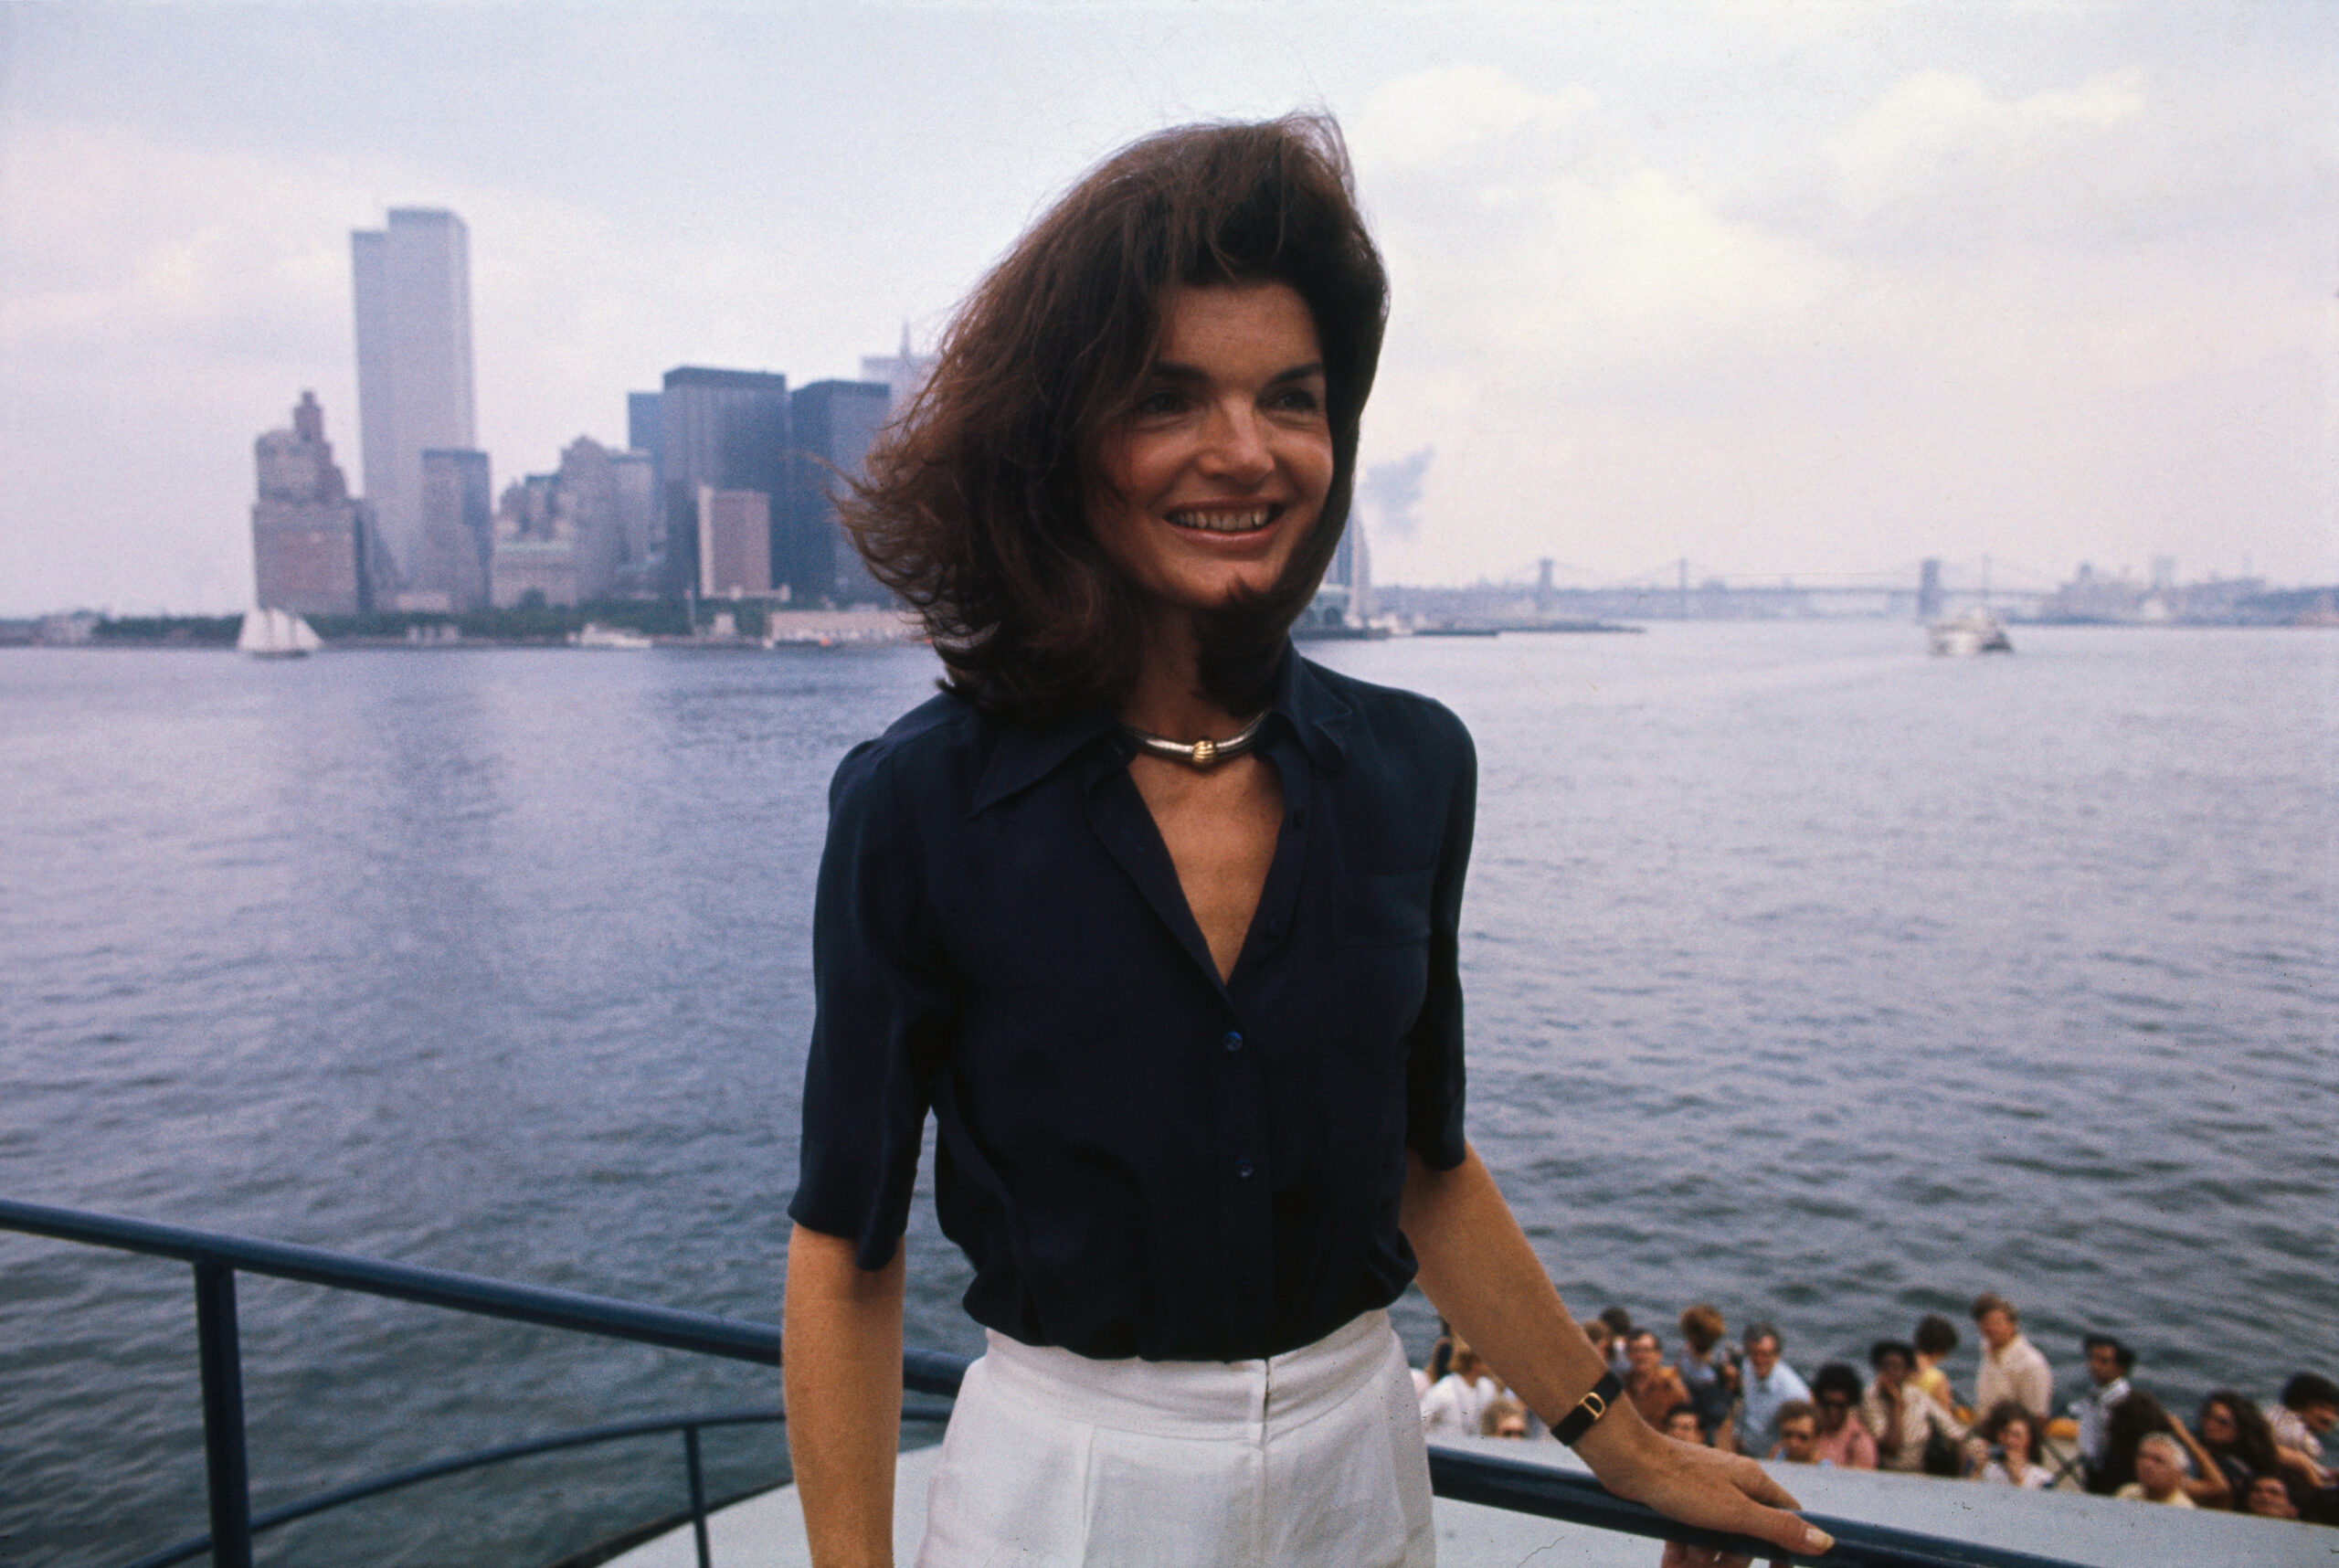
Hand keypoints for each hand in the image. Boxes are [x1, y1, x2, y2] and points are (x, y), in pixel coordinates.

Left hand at [1579, 1409, 1832, 1566]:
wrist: (1626, 1461)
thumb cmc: (1681, 1482)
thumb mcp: (1736, 1513)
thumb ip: (1779, 1529)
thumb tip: (1825, 1543)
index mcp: (1754, 1483)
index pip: (1785, 1519)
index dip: (1783, 1549)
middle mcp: (1733, 1486)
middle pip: (1746, 1538)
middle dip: (1729, 1563)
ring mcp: (1705, 1494)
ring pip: (1714, 1540)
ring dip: (1701, 1563)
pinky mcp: (1679, 1502)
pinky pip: (1689, 1535)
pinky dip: (1682, 1553)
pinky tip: (1670, 1565)